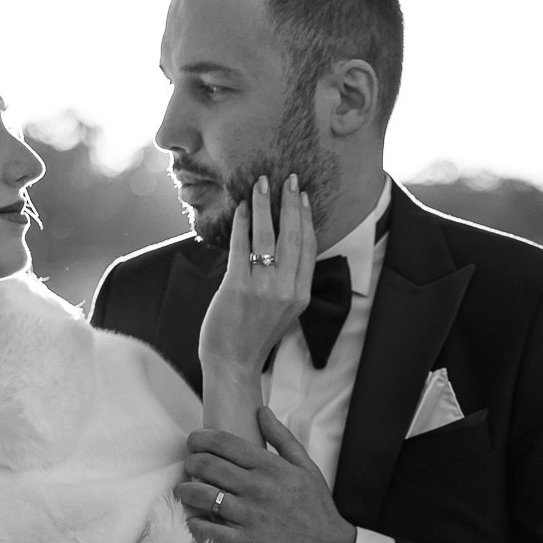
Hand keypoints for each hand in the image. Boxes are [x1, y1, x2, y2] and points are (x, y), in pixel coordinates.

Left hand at [178, 407, 357, 542]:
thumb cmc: (317, 512)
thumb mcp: (307, 469)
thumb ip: (283, 439)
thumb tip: (262, 411)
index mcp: (271, 468)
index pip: (224, 443)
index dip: (200, 438)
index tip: (194, 442)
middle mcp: (257, 489)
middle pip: (206, 465)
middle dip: (190, 462)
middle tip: (189, 466)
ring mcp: (249, 517)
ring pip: (200, 495)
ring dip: (185, 492)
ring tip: (185, 492)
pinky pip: (204, 529)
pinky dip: (194, 524)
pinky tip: (196, 521)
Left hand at [200, 174, 315, 372]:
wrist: (232, 363)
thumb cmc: (253, 336)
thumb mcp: (284, 310)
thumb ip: (287, 281)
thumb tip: (281, 247)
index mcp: (302, 295)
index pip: (309, 248)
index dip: (308, 219)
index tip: (304, 197)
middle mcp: (287, 290)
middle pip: (294, 236)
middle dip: (292, 204)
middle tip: (290, 178)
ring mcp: (264, 288)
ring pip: (268, 236)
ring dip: (266, 205)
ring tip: (263, 183)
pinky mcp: (238, 287)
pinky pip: (241, 247)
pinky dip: (242, 224)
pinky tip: (242, 208)